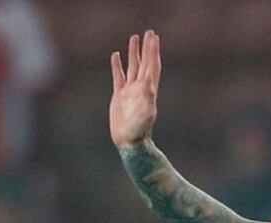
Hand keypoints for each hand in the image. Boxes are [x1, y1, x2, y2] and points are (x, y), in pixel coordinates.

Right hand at [110, 30, 160, 147]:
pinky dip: (117, 65)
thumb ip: (148, 98)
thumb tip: (149, 82)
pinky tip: (116, 55)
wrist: (130, 141)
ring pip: (132, 67)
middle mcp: (141, 88)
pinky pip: (118, 76)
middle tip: (149, 32)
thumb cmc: (139, 130)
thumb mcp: (146, 113)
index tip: (154, 38)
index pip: (152, 65)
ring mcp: (130, 91)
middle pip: (144, 62)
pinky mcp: (119, 96)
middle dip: (147, 48)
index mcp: (149, 90)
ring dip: (133, 53)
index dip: (153, 51)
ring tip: (134, 37)